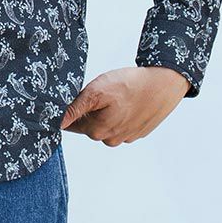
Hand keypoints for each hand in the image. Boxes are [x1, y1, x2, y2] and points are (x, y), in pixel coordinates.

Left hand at [60, 65, 189, 145]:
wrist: (164, 83)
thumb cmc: (130, 84)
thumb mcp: (96, 90)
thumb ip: (75, 109)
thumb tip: (57, 123)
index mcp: (96, 131)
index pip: (72, 125)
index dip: (71, 111)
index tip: (79, 99)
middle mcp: (110, 139)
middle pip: (89, 126)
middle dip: (90, 111)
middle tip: (101, 93)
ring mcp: (126, 138)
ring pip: (106, 126)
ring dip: (107, 114)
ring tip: (117, 97)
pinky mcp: (138, 132)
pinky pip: (122, 125)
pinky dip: (122, 115)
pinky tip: (128, 103)